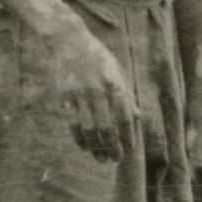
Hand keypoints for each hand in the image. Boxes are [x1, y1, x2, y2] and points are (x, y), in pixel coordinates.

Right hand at [25, 9, 136, 159]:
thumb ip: (127, 94)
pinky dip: (79, 138)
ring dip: (96, 148)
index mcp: (114, 83)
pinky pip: (72, 123)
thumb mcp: (117, 71)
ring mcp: (79, 95)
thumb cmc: (98, 57)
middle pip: (106, 127)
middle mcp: (97, 91)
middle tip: (116, 160)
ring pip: (88, 129)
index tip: (130, 148)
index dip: (128, 136)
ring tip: (102, 159)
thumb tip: (137, 117)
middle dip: (113, 147)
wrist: (69, 41)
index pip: (124, 117)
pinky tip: (86, 147)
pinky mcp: (64, 97)